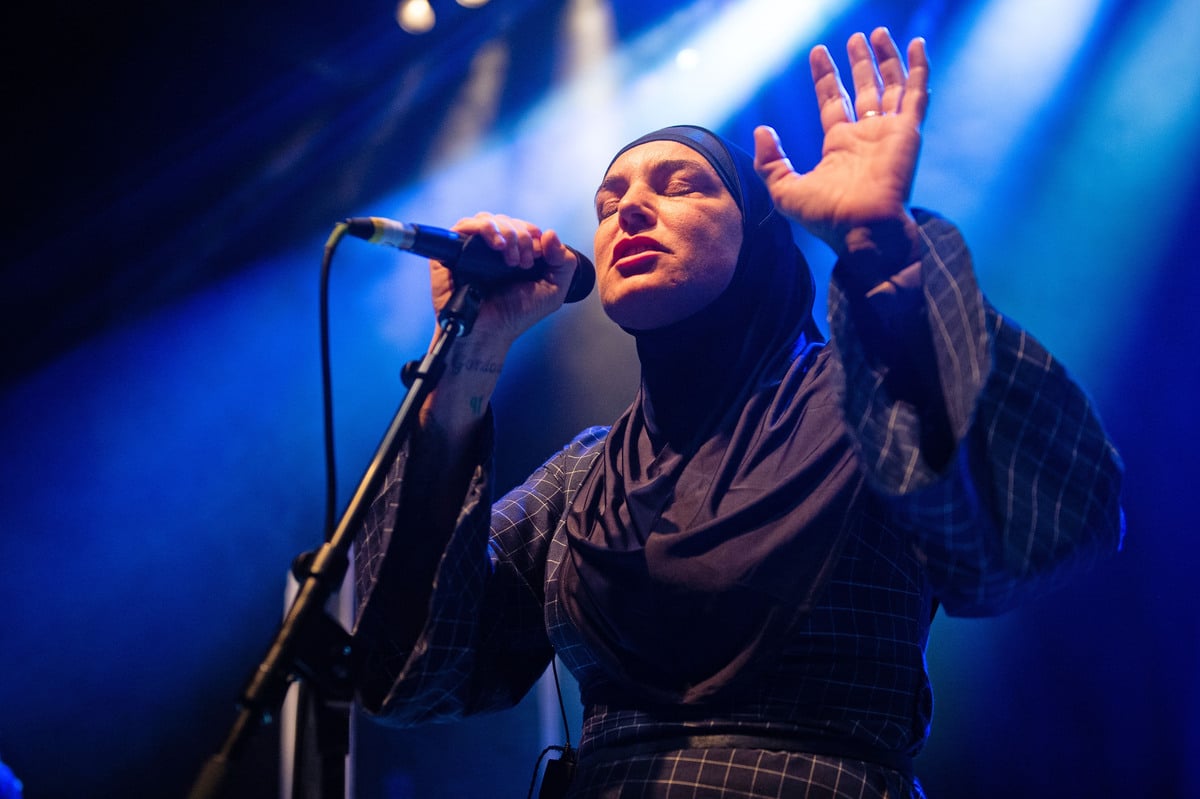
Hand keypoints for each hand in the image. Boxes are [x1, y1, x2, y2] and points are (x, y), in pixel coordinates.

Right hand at [430, 212, 577, 348]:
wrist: (489, 332)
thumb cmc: (516, 315)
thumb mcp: (553, 290)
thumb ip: (564, 262)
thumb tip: (551, 234)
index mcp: (513, 254)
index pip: (522, 226)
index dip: (532, 234)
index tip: (536, 255)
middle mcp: (491, 250)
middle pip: (505, 221)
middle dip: (521, 236)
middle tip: (523, 263)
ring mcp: (471, 250)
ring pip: (486, 219)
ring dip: (505, 232)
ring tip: (511, 258)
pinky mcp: (451, 253)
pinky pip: (463, 226)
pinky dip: (483, 228)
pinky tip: (497, 245)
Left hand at [753, 28, 929, 265]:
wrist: (863, 230)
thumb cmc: (826, 218)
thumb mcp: (784, 191)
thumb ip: (770, 162)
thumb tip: (761, 131)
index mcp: (840, 147)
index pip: (833, 102)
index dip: (826, 77)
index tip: (819, 53)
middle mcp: (866, 136)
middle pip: (865, 89)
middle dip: (860, 63)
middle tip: (855, 38)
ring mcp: (889, 132)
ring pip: (890, 86)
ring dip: (885, 59)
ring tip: (879, 33)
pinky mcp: (908, 131)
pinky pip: (916, 93)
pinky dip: (917, 68)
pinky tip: (915, 44)